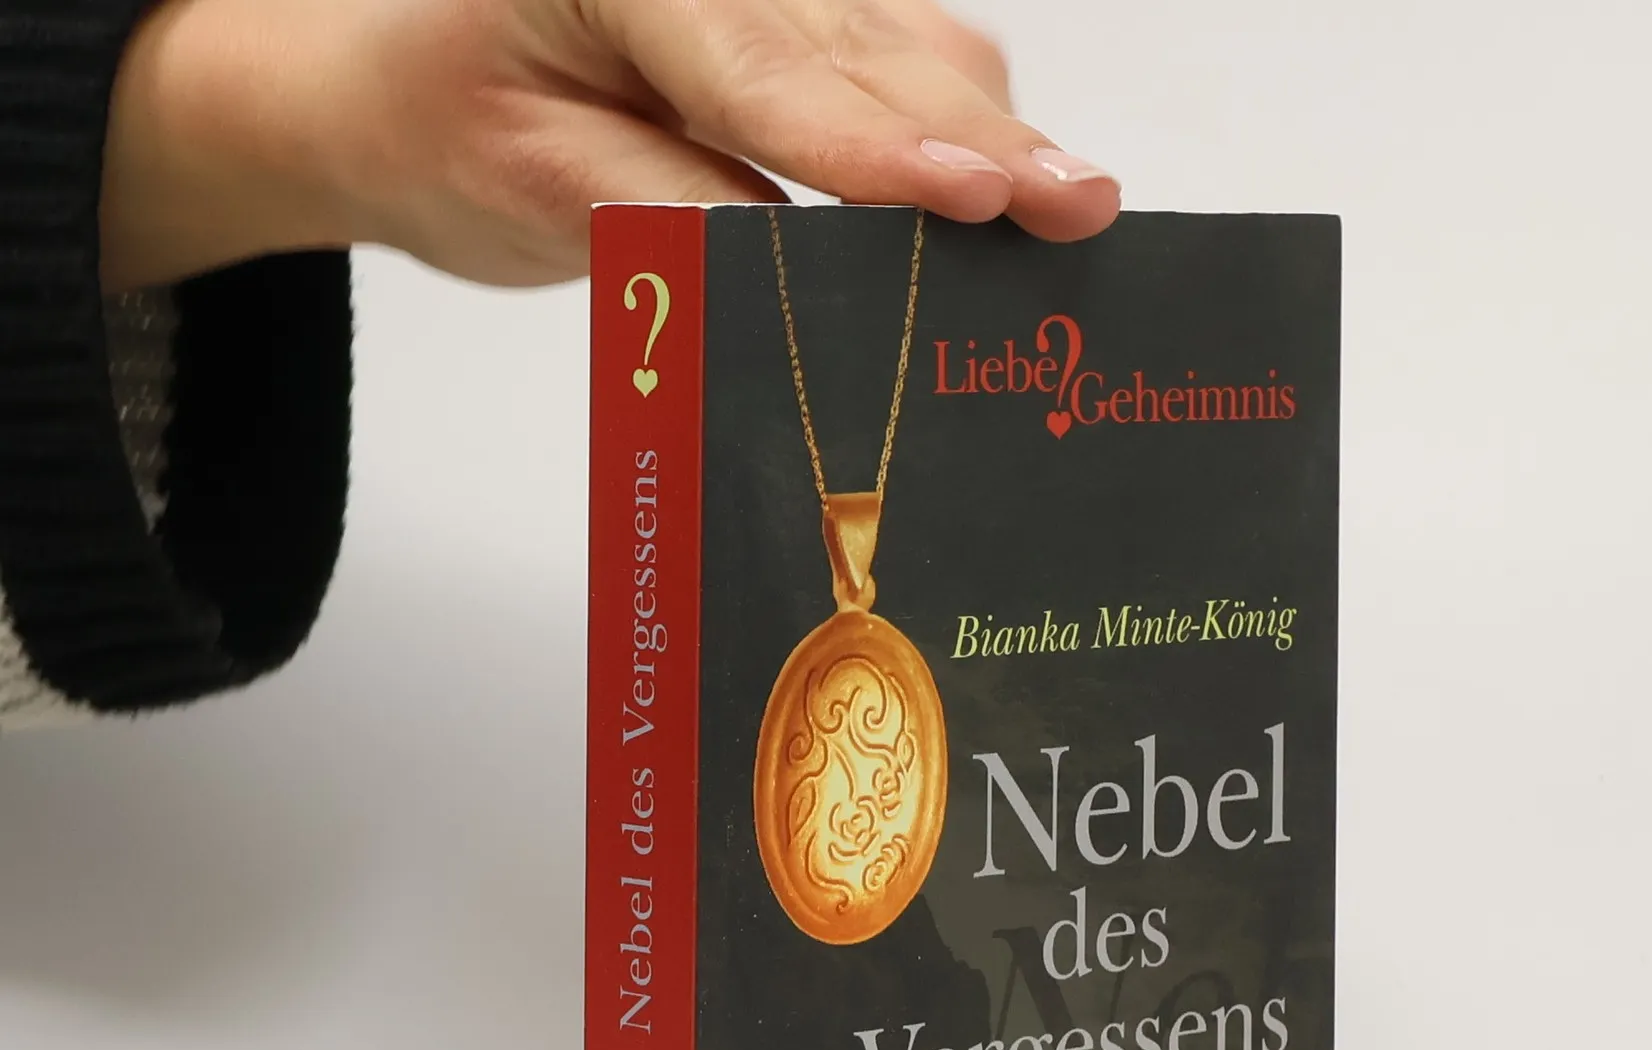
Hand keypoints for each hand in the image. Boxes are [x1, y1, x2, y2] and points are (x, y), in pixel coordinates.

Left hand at [101, 0, 1120, 291]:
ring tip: (1074, 200)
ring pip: (902, 47)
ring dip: (991, 130)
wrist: (410, 86)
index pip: (763, 70)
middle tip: (1076, 204)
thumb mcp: (535, 186)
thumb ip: (665, 211)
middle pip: (863, 53)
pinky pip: (895, 55)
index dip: (871, 147)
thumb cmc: (452, 126)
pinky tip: (1020, 172)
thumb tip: (789, 260)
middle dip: (977, 138)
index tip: (962, 200)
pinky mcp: (793, 20)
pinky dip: (961, 116)